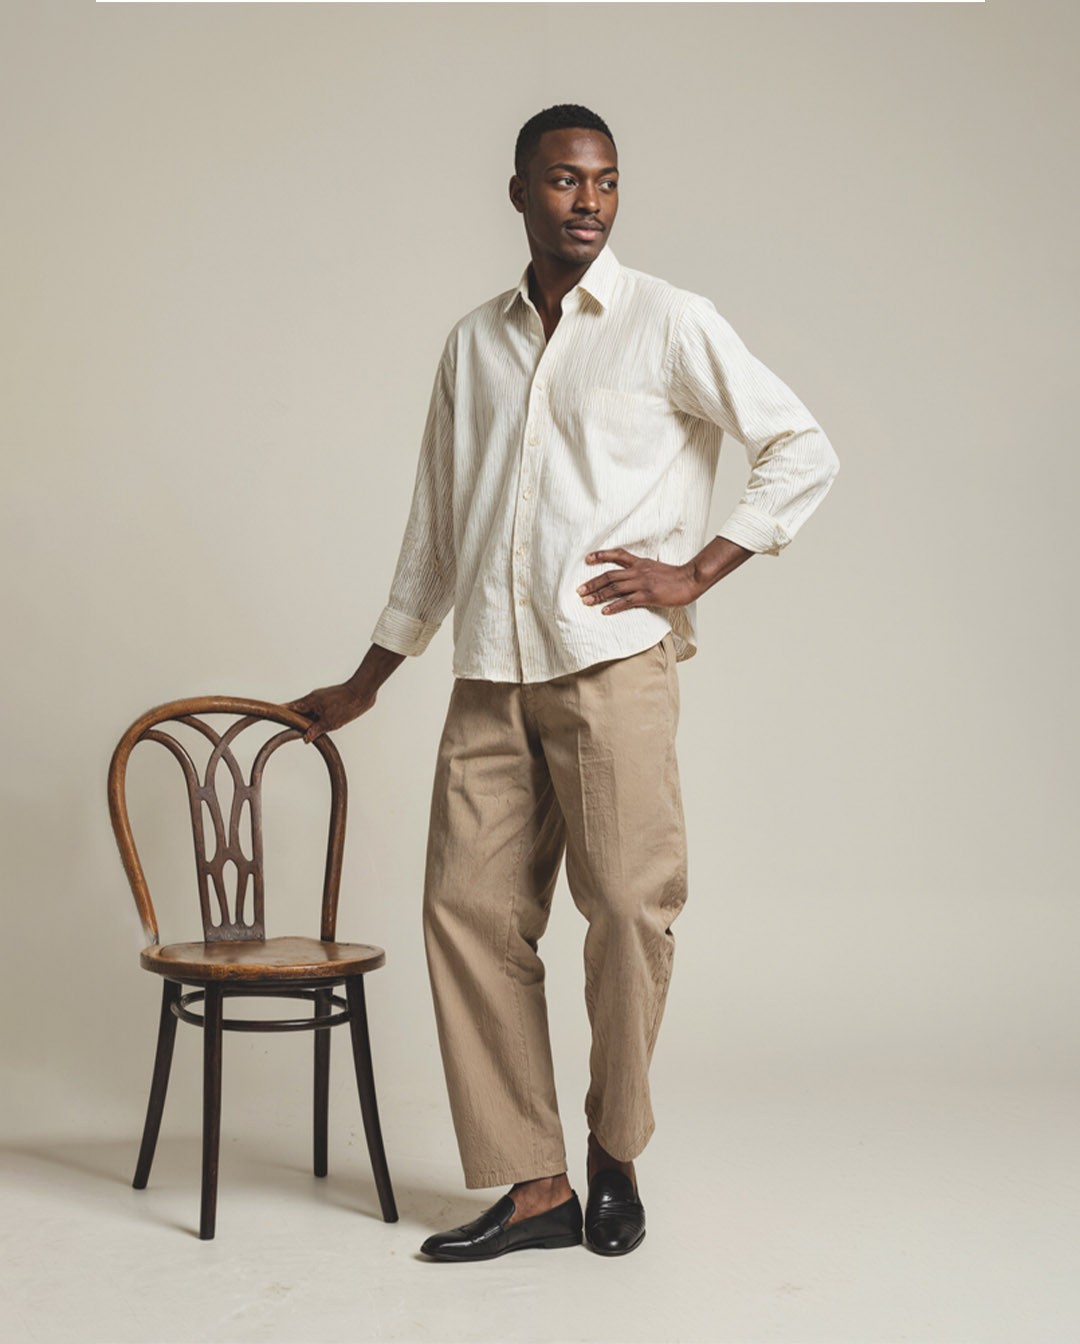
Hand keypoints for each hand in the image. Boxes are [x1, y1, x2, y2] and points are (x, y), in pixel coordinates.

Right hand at [284, 680, 376, 743]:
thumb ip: (316, 730)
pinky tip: (318, 726)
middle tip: (283, 728)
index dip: (279, 712)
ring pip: (309, 711)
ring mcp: (321, 698)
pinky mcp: (329, 700)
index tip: (268, 714)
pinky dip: (315, 718)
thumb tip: (305, 738)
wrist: (363, 692)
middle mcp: (313, 698)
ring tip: (302, 731)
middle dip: (292, 719)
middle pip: (297, 709)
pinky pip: (317, 710)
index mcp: (310, 701)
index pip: (289, 708)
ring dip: (306, 720)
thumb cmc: (347, 705)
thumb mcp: (330, 722)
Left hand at [576, 548, 701, 614]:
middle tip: (579, 590)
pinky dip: (614, 606)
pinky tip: (605, 611)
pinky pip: (627, 601)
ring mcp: (642, 583)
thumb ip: (641, 570)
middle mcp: (638, 571)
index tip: (587, 559)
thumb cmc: (674, 577)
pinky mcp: (648, 595)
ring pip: (615, 588)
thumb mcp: (654, 567)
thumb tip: (628, 577)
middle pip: (610, 575)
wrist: (690, 580)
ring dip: (598, 595)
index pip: (617, 555)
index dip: (601, 555)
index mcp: (640, 563)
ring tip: (586, 601)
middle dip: (592, 583)